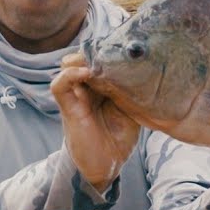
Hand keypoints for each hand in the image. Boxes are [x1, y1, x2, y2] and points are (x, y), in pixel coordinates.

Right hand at [53, 53, 141, 191]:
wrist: (107, 165)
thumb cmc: (120, 136)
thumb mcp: (133, 108)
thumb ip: (132, 89)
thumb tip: (149, 69)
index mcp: (104, 85)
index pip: (102, 58)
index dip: (111, 49)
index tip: (128, 44)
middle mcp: (88, 87)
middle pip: (86, 57)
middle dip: (99, 49)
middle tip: (116, 47)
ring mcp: (76, 96)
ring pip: (69, 65)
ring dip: (84, 58)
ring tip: (101, 59)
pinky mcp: (68, 107)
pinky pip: (60, 85)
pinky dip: (71, 74)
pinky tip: (88, 72)